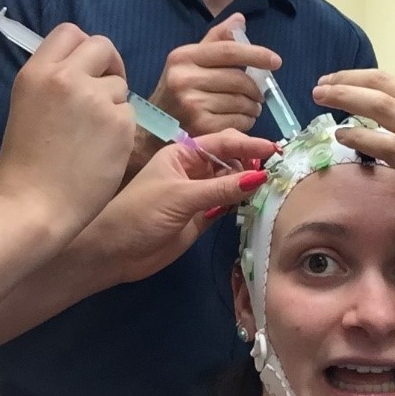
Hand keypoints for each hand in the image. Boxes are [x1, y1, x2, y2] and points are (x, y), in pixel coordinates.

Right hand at [0, 23, 135, 238]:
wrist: (32, 206)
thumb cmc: (26, 166)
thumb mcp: (28, 107)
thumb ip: (55, 84)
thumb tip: (85, 70)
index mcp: (36, 73)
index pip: (69, 32)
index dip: (84, 48)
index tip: (88, 69)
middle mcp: (66, 78)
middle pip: (102, 45)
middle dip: (108, 65)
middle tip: (103, 93)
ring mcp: (96, 99)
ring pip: (120, 85)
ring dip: (113, 104)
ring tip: (91, 136)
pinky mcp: (120, 123)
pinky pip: (129, 114)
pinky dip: (121, 130)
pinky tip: (101, 152)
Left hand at [82, 129, 277, 285]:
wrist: (113, 253)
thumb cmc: (138, 214)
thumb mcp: (181, 196)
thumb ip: (221, 188)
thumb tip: (261, 177)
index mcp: (182, 153)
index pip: (222, 142)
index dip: (248, 145)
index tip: (275, 151)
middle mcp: (192, 169)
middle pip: (231, 160)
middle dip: (253, 163)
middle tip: (281, 171)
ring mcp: (198, 194)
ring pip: (232, 183)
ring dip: (251, 184)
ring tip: (277, 187)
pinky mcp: (201, 218)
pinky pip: (228, 205)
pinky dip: (244, 204)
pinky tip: (261, 204)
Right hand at [150, 13, 281, 135]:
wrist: (154, 130)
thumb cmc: (177, 91)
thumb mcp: (189, 61)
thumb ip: (216, 40)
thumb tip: (240, 19)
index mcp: (183, 57)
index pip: (229, 51)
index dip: (256, 54)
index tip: (276, 61)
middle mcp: (185, 79)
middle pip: (239, 80)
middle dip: (257, 88)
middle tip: (259, 94)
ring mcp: (192, 105)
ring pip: (241, 102)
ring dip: (253, 107)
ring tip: (249, 108)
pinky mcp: (201, 128)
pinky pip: (239, 122)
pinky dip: (247, 121)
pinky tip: (240, 120)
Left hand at [312, 70, 394, 243]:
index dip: (376, 82)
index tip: (357, 86)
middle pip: (385, 83)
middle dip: (349, 80)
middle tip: (324, 83)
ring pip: (378, 106)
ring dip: (344, 98)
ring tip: (320, 96)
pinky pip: (383, 144)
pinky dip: (358, 136)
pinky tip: (341, 134)